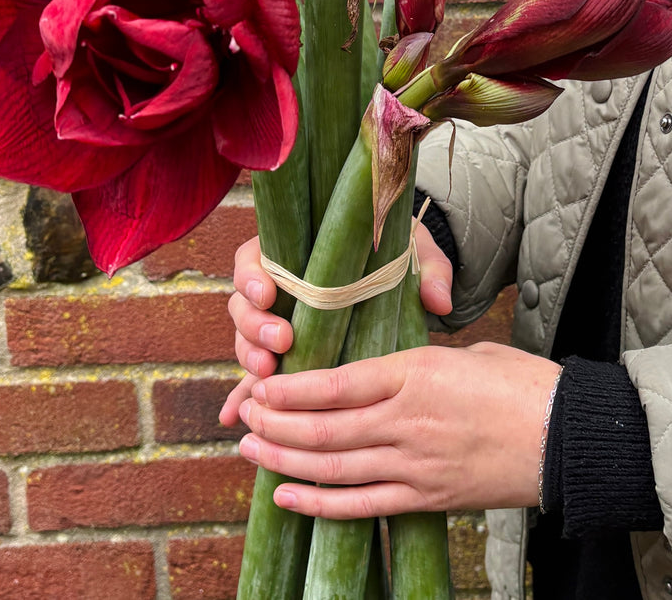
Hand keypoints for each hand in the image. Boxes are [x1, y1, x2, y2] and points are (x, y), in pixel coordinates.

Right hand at [219, 225, 455, 426]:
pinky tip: (232, 419)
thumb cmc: (402, 255)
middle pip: (243, 304)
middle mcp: (280, 287)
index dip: (253, 276)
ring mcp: (278, 323)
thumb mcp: (416, 253)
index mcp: (299, 252)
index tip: (270, 293)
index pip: (256, 258)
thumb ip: (429, 271)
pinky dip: (241, 396)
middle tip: (281, 342)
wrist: (404, 273)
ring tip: (268, 374)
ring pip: (246, 340)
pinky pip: (256, 377)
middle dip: (254, 326)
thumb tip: (439, 302)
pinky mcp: (286, 357)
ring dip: (250, 358)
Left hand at [233, 341, 560, 518]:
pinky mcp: (427, 497)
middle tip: (243, 415)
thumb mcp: (465, 352)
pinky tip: (288, 496)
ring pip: (335, 467)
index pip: (338, 382)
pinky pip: (363, 505)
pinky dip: (320, 505)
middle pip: (326, 427)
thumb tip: (388, 367)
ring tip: (249, 449)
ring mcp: (415, 464)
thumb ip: (419, 361)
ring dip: (285, 459)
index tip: (262, 384)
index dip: (292, 388)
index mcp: (418, 372)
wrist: (567, 436)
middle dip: (276, 423)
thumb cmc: (522, 383)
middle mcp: (408, 420)